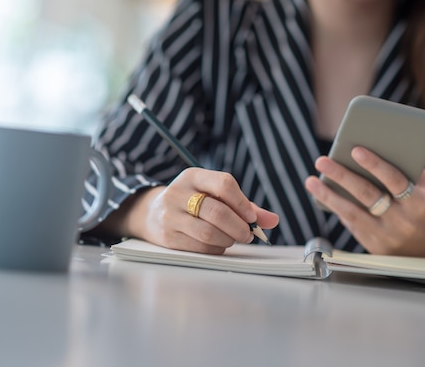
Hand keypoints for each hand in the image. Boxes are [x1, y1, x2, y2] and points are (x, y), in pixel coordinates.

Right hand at [124, 168, 278, 253]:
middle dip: (239, 227)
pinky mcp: (168, 237)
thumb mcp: (213, 195)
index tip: (252, 217)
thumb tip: (273, 220)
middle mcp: (178, 193)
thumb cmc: (192, 203)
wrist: (151, 213)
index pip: (223, 184)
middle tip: (248, 234)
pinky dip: (216, 249)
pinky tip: (218, 245)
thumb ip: (244, 206)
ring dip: (229, 240)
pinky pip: (200, 247)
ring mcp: (170, 216)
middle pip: (217, 212)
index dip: (242, 203)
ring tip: (233, 238)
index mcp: (192, 176)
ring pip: (209, 233)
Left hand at [305, 146, 424, 258]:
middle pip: (367, 195)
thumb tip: (375, 142)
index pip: (396, 181)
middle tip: (322, 160)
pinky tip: (321, 194)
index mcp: (418, 203)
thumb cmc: (422, 205)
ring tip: (311, 180)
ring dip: (328, 195)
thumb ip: (405, 167)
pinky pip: (350, 223)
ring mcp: (386, 236)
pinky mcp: (372, 246)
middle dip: (342, 176)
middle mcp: (401, 221)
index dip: (376, 165)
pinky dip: (335, 207)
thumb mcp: (422, 187)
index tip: (356, 150)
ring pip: (352, 213)